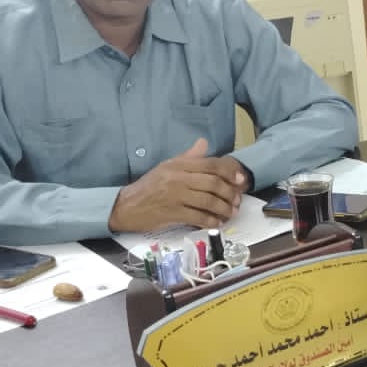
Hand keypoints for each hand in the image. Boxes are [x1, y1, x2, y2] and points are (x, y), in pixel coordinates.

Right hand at [108, 138, 247, 232]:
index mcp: (178, 165)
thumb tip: (204, 143)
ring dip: (223, 209)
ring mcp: (175, 196)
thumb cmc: (149, 186)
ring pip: (208, 201)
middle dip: (229, 193)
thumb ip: (188, 157)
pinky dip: (211, 221)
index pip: (210, 165)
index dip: (229, 172)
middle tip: (236, 201)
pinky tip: (217, 223)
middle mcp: (178, 178)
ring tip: (230, 213)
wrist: (126, 206)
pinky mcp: (172, 213)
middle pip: (213, 183)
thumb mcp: (167, 166)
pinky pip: (198, 217)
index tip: (240, 180)